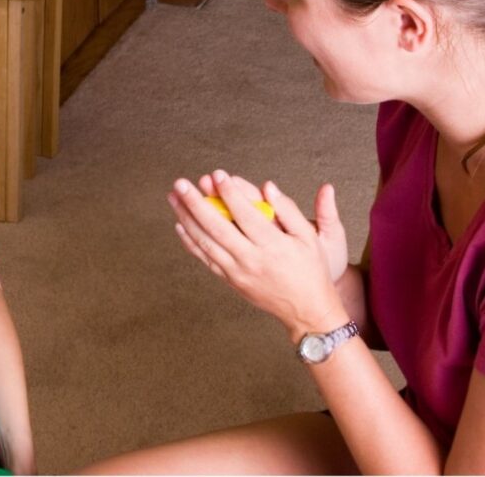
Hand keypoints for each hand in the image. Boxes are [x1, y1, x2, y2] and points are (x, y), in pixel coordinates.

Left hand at [168, 170, 349, 336]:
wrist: (306, 310)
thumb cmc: (310, 270)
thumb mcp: (309, 237)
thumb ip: (288, 210)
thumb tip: (268, 187)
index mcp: (273, 245)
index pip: (246, 214)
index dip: (230, 193)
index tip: (217, 174)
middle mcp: (252, 260)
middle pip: (217, 227)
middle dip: (196, 203)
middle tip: (181, 184)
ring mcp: (238, 272)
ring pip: (206, 242)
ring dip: (186, 219)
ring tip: (173, 198)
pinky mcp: (231, 281)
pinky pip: (206, 259)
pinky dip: (191, 242)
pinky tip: (180, 225)